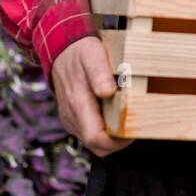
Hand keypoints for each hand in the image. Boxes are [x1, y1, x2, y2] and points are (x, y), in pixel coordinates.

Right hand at [51, 35, 131, 157]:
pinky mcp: (71, 117)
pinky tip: (113, 114)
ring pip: (93, 142)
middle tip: (134, 126)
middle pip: (96, 146)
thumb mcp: (93, 55)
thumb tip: (108, 92)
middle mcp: (71, 116)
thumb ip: (100, 74)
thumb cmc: (80, 52)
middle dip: (117, 142)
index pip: (96, 139)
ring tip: (125, 119)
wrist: (61, 49)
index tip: (133, 130)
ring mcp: (70, 118)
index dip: (116, 142)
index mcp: (78, 104)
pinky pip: (88, 132)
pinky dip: (103, 130)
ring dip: (111, 137)